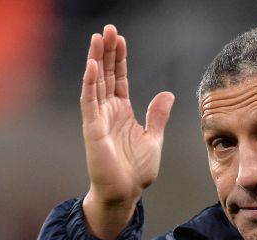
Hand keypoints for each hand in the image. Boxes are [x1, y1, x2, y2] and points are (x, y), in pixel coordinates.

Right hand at [80, 25, 174, 239]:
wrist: (126, 193)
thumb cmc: (136, 171)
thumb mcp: (154, 138)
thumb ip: (157, 116)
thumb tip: (167, 94)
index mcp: (122, 113)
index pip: (118, 79)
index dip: (118, 59)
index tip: (120, 38)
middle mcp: (107, 112)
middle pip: (104, 75)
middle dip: (105, 52)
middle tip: (107, 29)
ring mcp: (98, 120)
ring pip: (95, 83)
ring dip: (95, 61)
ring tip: (97, 39)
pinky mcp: (92, 130)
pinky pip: (89, 103)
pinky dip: (89, 84)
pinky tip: (91, 66)